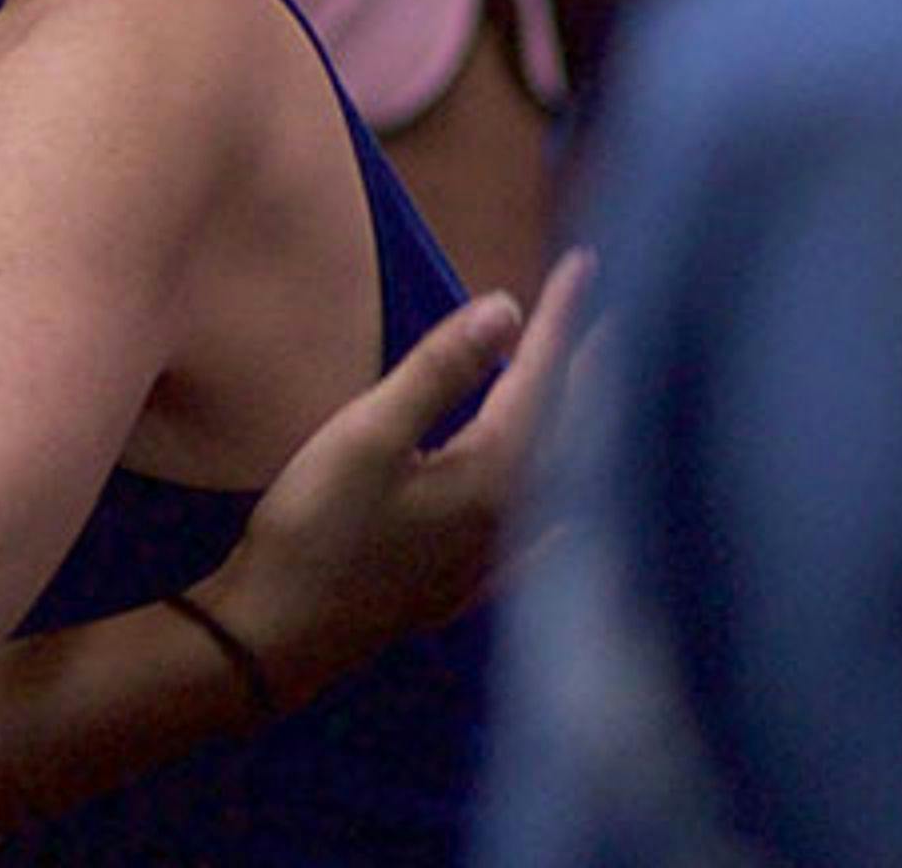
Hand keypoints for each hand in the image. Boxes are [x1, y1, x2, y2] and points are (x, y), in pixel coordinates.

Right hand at [198, 248, 592, 701]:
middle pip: (570, 434)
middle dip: (595, 374)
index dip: (561, 319)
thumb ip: (438, 372)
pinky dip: (566, 519)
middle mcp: (510, 518)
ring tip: (605, 402)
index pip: (539, 379)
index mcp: (492, 473)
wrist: (277, 638)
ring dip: (587, 436)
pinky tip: (576, 525)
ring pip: (562, 487)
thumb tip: (506, 308)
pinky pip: (540, 546)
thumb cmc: (315, 528)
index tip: (585, 263)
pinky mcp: (463, 591)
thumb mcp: (367, 435)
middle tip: (624, 325)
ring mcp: (491, 561)